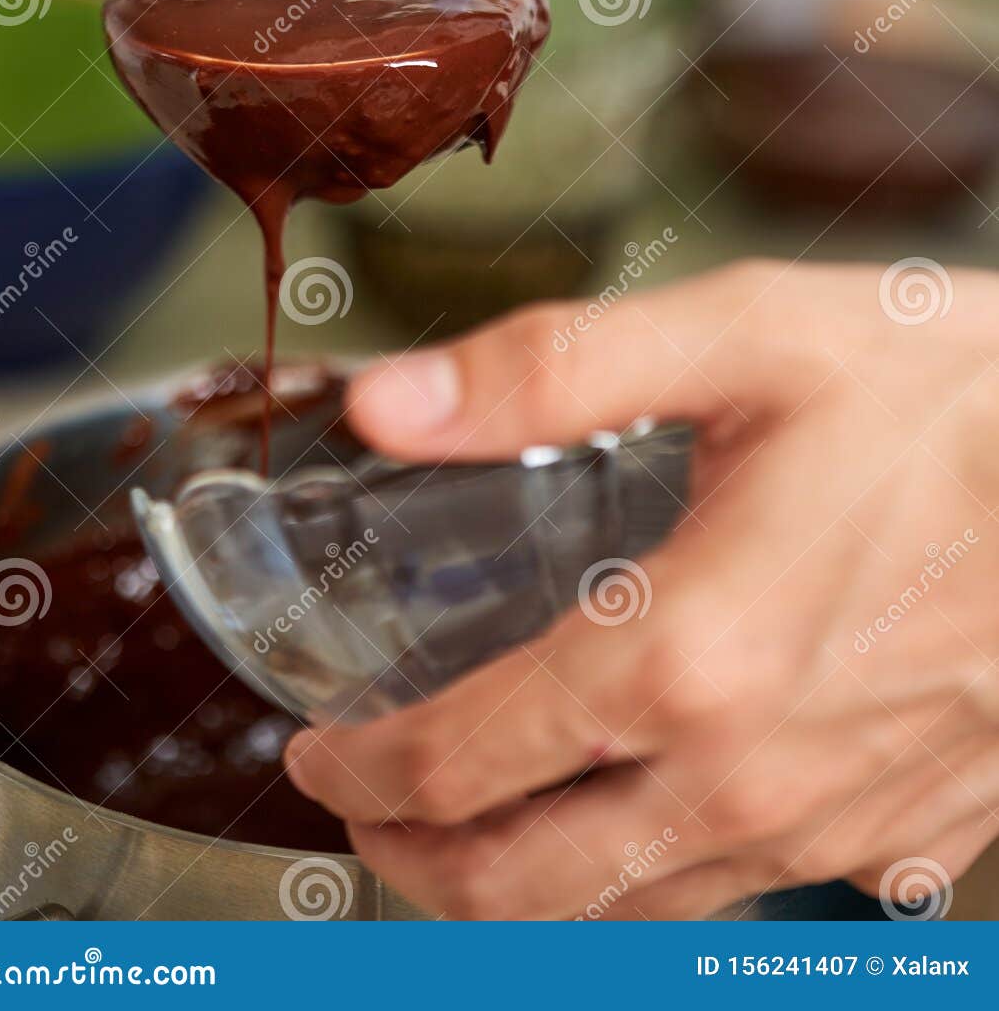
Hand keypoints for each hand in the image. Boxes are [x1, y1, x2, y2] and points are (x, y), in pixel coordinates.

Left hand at [287, 261, 998, 919]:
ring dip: (520, 892)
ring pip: (630, 922)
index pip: (469, 762)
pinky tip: (634, 813)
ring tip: (467, 831)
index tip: (322, 751)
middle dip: (416, 864)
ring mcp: (832, 828)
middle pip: (526, 888)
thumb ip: (549, 370)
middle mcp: (750, 773)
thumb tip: (384, 403)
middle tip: (366, 812)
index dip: (367, 770)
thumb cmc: (943, 396)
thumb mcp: (742, 337)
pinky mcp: (901, 839)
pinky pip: (741, 903)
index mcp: (688, 653)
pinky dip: (648, 886)